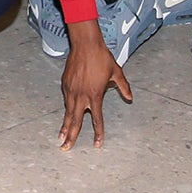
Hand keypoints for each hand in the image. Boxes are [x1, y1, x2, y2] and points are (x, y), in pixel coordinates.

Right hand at [58, 19, 130, 149]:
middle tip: (65, 148)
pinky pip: (66, 100)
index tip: (97, 144)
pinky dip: (66, 110)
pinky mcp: (65, 83)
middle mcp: (81, 95)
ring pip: (68, 112)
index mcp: (95, 95)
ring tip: (61, 137)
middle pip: (76, 121)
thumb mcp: (116, 72)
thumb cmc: (102, 58)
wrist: (86, 44)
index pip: (97, 119)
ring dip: (64, 126)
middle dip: (71, 136)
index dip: (98, 133)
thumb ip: (123, 86)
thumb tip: (130, 97)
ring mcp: (71, 90)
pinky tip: (65, 115)